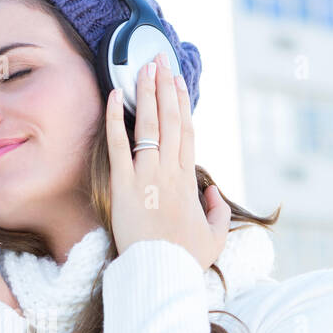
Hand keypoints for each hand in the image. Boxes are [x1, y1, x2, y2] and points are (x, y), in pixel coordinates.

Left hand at [105, 51, 231, 269]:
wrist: (160, 271)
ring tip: (144, 67)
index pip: (187, 132)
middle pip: (170, 119)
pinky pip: (117, 144)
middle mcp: (168, 170)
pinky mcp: (122, 184)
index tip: (178, 83)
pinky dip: (116, 118)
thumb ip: (217, 211)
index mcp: (189, 179)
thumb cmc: (185, 258)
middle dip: (165, 87)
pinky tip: (115, 95)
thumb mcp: (214, 236)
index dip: (183, 104)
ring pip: (149, 125)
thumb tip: (211, 193)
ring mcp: (146, 175)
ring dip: (147, 93)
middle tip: (160, 60)